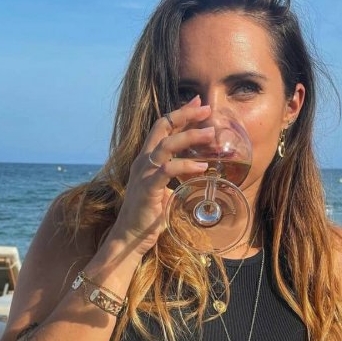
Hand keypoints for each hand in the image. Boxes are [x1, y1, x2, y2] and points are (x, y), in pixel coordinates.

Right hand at [112, 95, 213, 255]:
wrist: (130, 237)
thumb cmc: (148, 216)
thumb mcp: (164, 191)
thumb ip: (174, 180)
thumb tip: (194, 175)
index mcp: (146, 160)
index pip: (162, 128)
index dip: (179, 113)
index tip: (197, 103)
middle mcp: (143, 162)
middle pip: (162, 127)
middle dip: (185, 114)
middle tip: (207, 108)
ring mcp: (143, 174)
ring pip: (166, 145)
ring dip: (190, 136)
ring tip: (211, 134)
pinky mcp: (148, 188)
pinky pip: (167, 170)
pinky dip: (186, 166)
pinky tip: (202, 167)